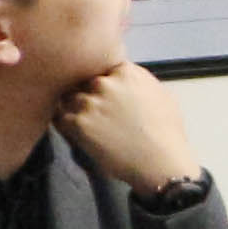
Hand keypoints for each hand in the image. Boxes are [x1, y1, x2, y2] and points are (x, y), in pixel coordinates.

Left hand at [55, 62, 197, 195]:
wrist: (160, 161)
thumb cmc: (166, 132)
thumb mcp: (161, 94)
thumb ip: (138, 80)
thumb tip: (125, 78)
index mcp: (127, 72)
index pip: (102, 67)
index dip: (103, 82)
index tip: (107, 94)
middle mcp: (105, 83)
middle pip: (83, 82)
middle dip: (88, 94)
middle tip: (98, 113)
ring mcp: (89, 102)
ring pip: (69, 99)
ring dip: (75, 110)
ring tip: (92, 126)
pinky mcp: (77, 124)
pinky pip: (60, 118)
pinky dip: (67, 126)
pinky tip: (82, 134)